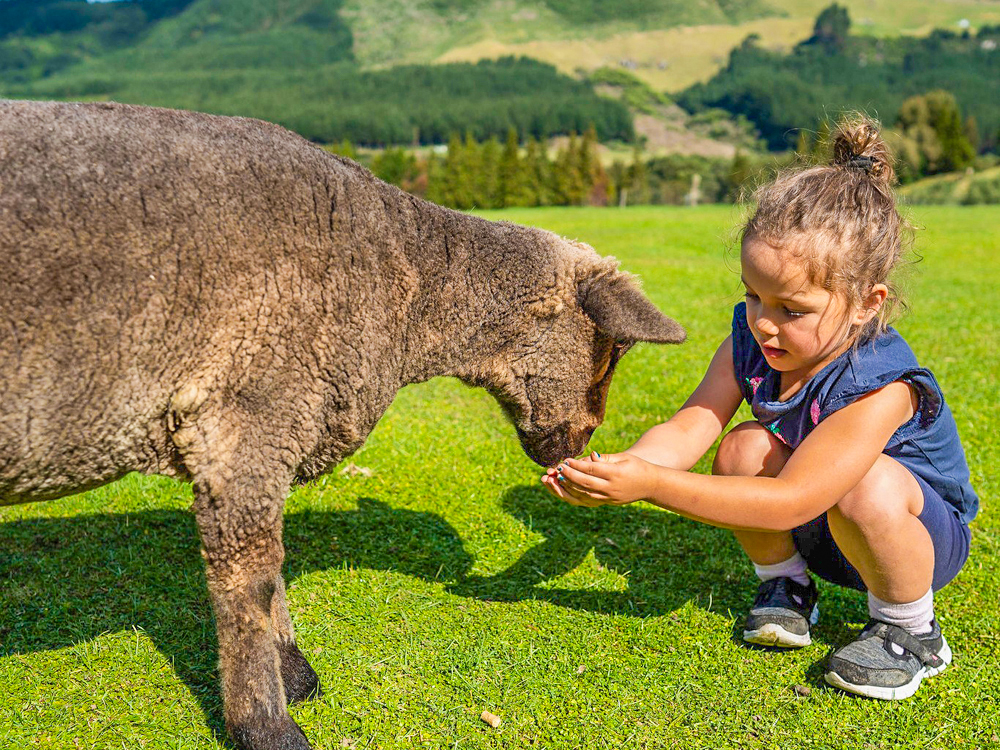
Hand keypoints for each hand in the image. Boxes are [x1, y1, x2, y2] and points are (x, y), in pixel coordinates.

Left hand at [540, 452, 656, 507]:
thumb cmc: (636, 466)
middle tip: (557, 468)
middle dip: (568, 476)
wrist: (651, 485)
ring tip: (554, 479)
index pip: (592, 470)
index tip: (565, 460)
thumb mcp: (623, 457)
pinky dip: (573, 496)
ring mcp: (609, 498)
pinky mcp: (607, 503)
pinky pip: (586, 501)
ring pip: (583, 495)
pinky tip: (562, 489)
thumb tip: (590, 456)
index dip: (576, 465)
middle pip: (585, 483)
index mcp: (616, 474)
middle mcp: (611, 488)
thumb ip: (605, 458)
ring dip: (567, 488)